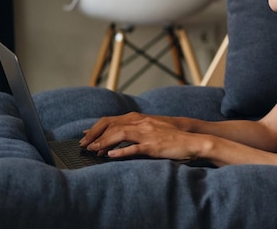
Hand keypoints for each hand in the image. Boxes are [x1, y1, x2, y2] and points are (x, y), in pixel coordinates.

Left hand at [79, 112, 203, 161]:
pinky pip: (134, 148)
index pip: (112, 120)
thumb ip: (135, 131)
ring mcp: (147, 134)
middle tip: (84, 146)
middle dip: (95, 135)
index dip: (96, 128)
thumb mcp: (152, 130)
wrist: (192, 141)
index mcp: (140, 119)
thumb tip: (116, 139)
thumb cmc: (172, 137)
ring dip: (104, 143)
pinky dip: (120, 152)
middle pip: (112, 125)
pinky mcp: (153, 146)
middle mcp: (141, 123)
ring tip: (93, 151)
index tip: (85, 136)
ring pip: (120, 134)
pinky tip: (110, 156)